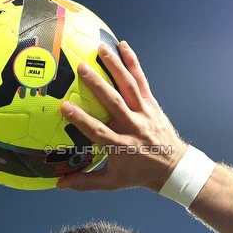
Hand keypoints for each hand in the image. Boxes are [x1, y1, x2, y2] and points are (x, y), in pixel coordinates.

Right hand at [57, 41, 187, 192]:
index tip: (65, 107)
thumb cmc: (139, 174)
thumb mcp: (113, 182)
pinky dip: (134, 63)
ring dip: (115, 66)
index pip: (98, 131)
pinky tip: (124, 47)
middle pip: (114, 103)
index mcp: (121, 146)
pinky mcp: (151, 104)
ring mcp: (144, 113)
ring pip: (129, 87)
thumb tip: (59, 185)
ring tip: (101, 49)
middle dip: (98, 85)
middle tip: (82, 67)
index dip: (81, 119)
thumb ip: (85, 182)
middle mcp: (133, 127)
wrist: (173, 167)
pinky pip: (142, 81)